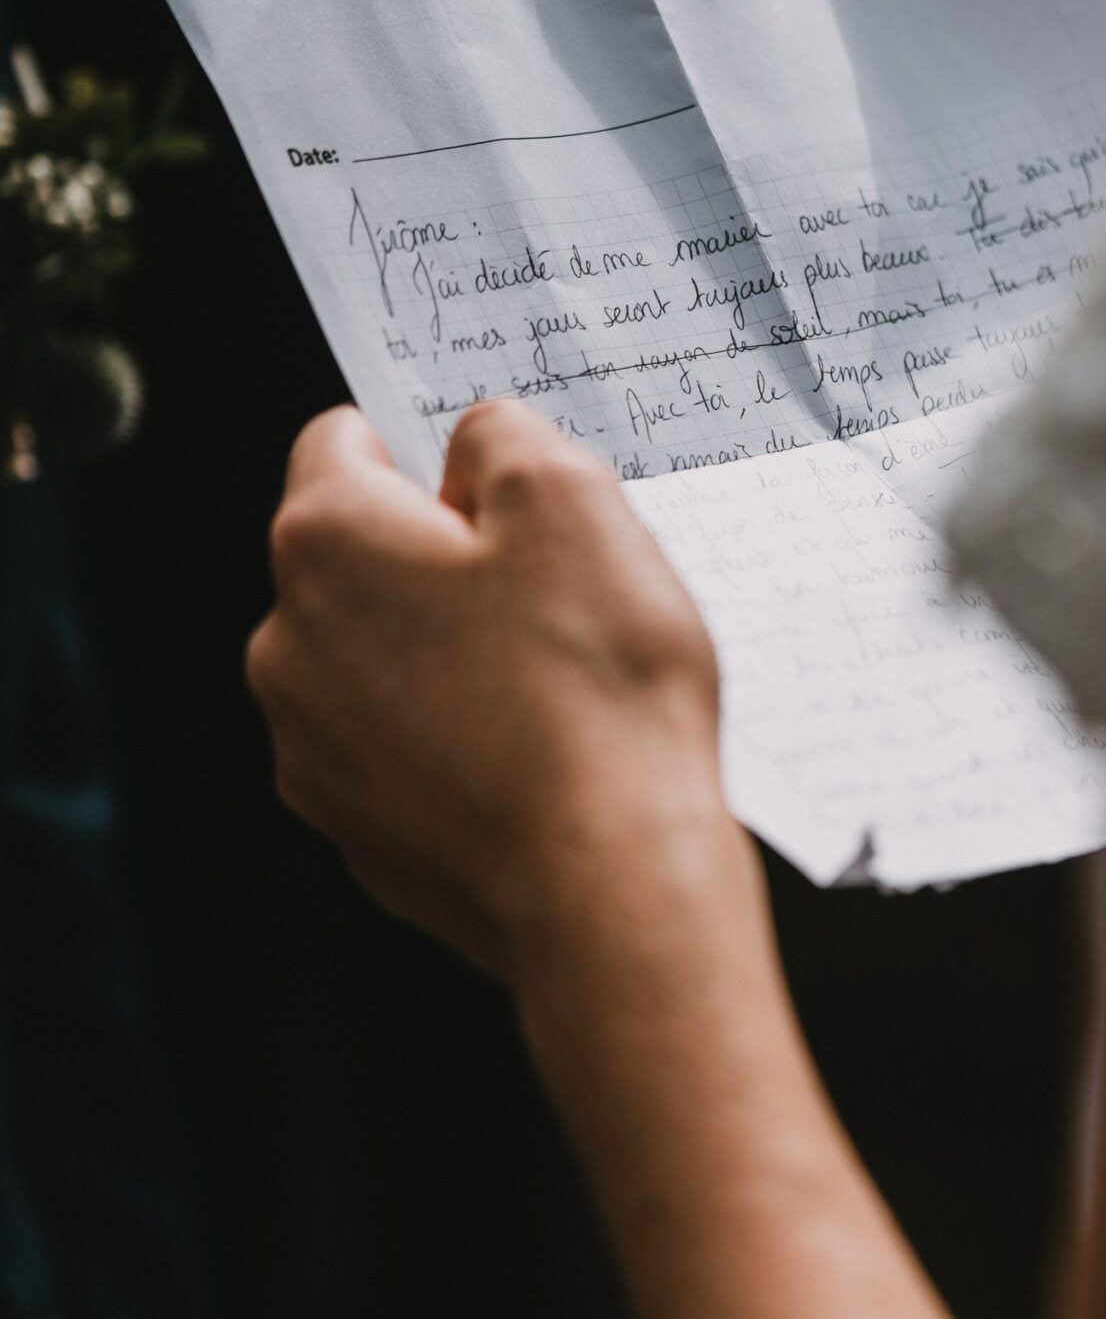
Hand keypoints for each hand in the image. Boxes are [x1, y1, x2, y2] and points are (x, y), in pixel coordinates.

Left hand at [247, 399, 734, 986]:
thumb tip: (472, 444)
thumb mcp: (574, 499)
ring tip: (554, 686)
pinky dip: (455, 739)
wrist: (607, 883)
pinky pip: (401, 748)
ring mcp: (311, 748)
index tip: (505, 492)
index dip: (433, 450)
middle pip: (361, 558)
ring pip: (381, 657)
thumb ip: (504, 435)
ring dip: (450, 652)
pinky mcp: (354, 829)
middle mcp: (286, 644)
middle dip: (446, 560)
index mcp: (324, 543)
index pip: (342, 440)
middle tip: (555, 595)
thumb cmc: (596, 689)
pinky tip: (534, 757)